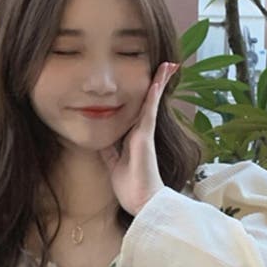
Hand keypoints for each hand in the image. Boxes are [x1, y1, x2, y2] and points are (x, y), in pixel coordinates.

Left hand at [100, 61, 178, 214]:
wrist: (142, 202)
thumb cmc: (130, 188)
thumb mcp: (113, 165)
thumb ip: (109, 150)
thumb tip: (100, 138)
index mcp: (132, 139)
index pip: (134, 113)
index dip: (138, 98)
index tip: (141, 83)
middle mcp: (141, 133)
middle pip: (145, 103)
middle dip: (153, 85)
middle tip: (162, 66)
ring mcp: (144, 133)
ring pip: (150, 102)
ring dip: (158, 83)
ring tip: (166, 65)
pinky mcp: (146, 136)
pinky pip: (149, 110)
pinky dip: (153, 95)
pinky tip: (157, 79)